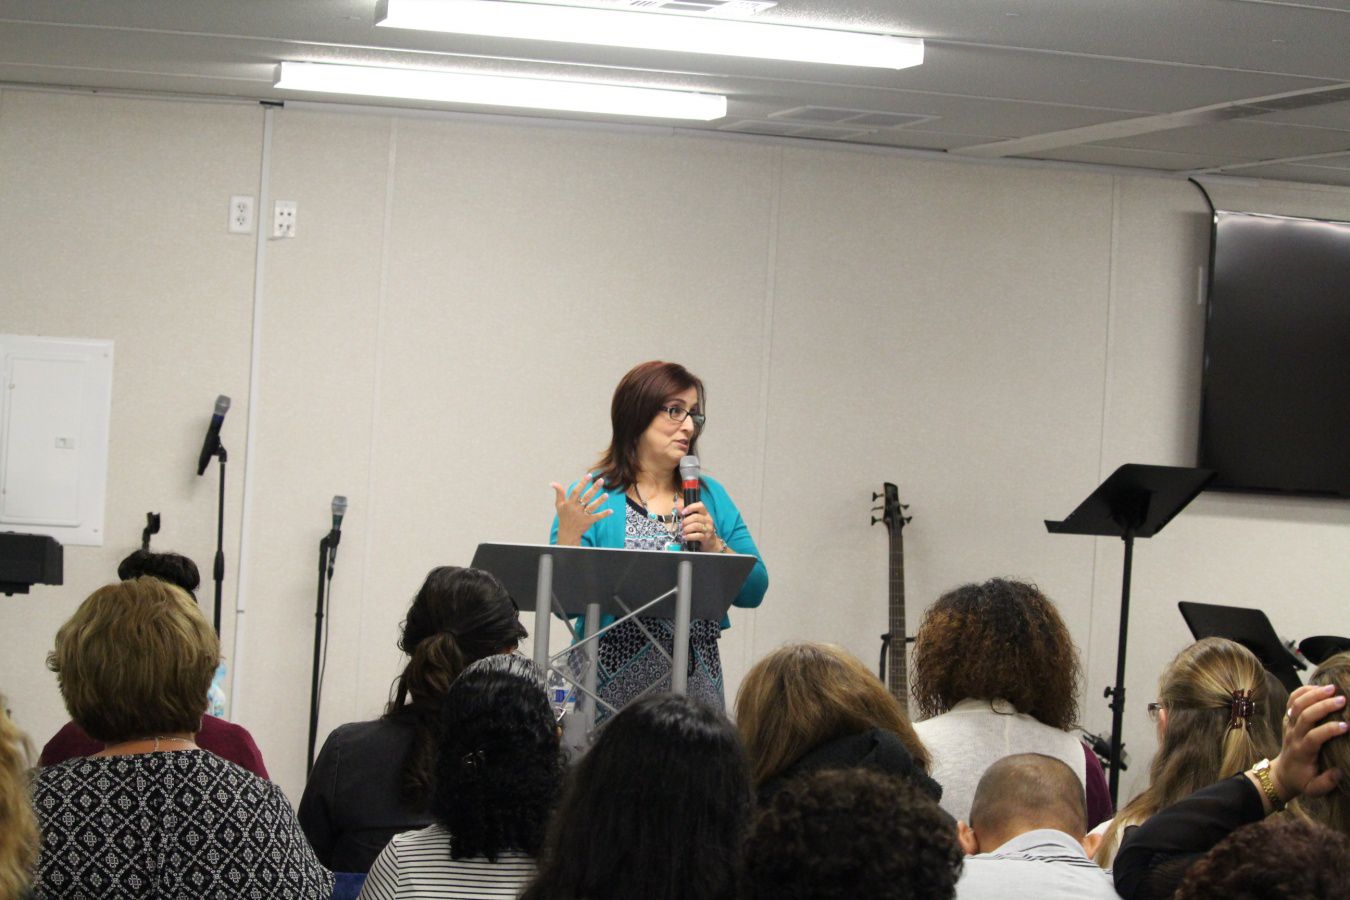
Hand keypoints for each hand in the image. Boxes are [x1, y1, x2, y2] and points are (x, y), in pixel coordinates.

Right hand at [551, 475, 611, 544]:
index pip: (576, 491)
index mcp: (569, 503)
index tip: (589, 475)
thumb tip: (552, 483)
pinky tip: (611, 511)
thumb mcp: (559, 505)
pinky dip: (604, 514)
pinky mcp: (589, 521)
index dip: (582, 483)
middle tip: (601, 480)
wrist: (567, 533)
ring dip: (600, 501)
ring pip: (592, 507)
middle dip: (594, 488)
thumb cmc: (564, 516)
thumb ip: (559, 493)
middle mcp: (576, 509)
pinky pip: (597, 517)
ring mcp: (583, 515)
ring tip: (606, 494)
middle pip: (586, 497)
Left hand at [681, 501, 723, 551]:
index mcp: (705, 513)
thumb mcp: (694, 520)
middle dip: (686, 521)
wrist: (710, 542)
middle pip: (696, 517)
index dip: (691, 507)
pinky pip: (697, 535)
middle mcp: (708, 520)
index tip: (683, 512)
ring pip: (696, 526)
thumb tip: (677, 507)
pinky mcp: (706, 537)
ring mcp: (708, 529)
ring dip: (687, 529)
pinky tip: (685, 537)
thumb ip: (686, 513)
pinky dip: (689, 536)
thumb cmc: (700, 530)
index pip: (700, 506)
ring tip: (683, 531)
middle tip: (681, 525)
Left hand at [1265, 683, 1346, 803]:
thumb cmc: (1302, 780)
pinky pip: (1292, 700)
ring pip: (1297, 704)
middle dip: (1323, 706)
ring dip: (1314, 694)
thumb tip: (1339, 772)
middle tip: (1343, 700)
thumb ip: (1326, 783)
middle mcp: (1294, 734)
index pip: (1313, 736)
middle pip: (1304, 716)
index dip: (1328, 730)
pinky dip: (1302, 690)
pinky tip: (1318, 686)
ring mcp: (1289, 724)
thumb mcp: (1314, 789)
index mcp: (1302, 751)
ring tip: (1333, 688)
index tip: (1346, 726)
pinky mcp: (1288, 718)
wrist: (1282, 773)